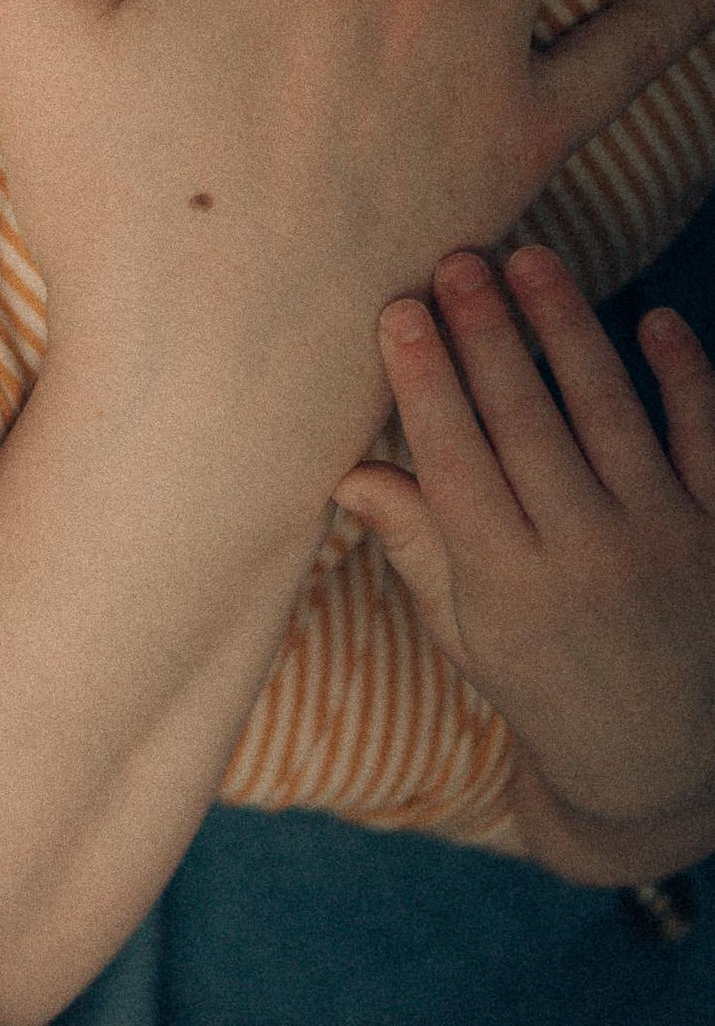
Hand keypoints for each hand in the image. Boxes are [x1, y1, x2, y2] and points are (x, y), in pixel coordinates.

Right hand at [340, 247, 714, 869]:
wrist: (665, 766)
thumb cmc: (548, 690)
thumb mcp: (469, 636)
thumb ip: (418, 548)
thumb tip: (346, 473)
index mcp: (507, 585)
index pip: (455, 461)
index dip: (424, 382)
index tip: (397, 312)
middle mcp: (585, 558)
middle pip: (526, 424)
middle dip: (485, 335)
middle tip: (456, 260)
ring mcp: (663, 542)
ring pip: (609, 414)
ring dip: (567, 330)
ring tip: (531, 259)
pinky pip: (707, 440)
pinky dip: (687, 378)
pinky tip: (653, 318)